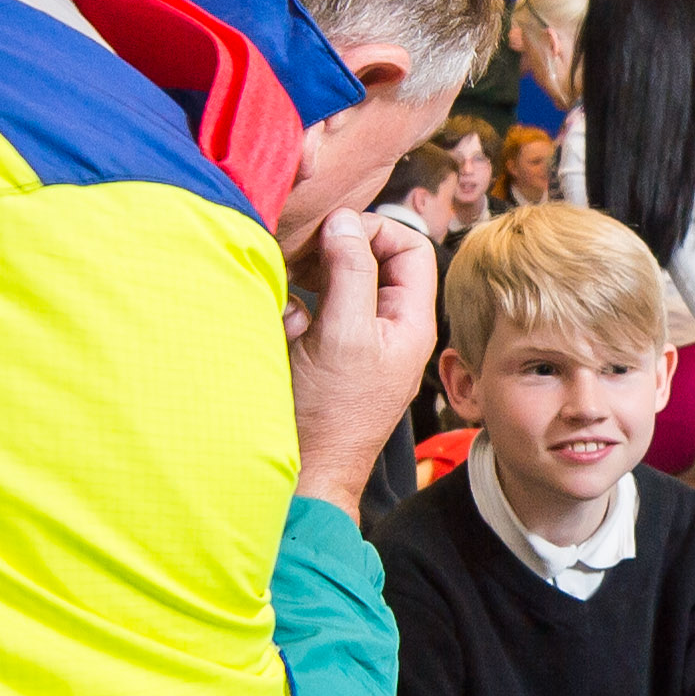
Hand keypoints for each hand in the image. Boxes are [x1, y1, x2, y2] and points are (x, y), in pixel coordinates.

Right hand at [285, 205, 439, 515]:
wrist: (306, 474)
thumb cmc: (330, 415)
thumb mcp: (342, 332)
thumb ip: (349, 271)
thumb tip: (344, 222)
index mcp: (409, 322)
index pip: (410, 246)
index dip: (374, 229)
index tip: (334, 231)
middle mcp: (389, 329)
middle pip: (372, 261)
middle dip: (336, 252)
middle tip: (305, 255)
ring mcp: (358, 343)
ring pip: (338, 284)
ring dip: (311, 281)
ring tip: (292, 289)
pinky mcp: (327, 356)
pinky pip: (315, 314)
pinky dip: (296, 311)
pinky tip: (285, 328)